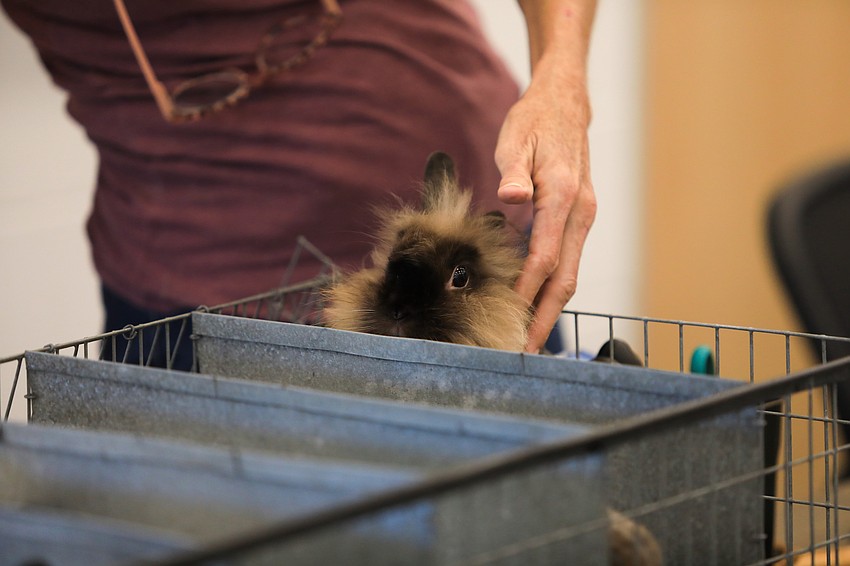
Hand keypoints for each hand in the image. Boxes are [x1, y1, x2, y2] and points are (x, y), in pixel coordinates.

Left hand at [496, 72, 595, 352]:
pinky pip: (567, 261)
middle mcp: (580, 212)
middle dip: (544, 317)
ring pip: (569, 274)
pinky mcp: (578, 219)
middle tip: (523, 349)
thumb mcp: (515, 139)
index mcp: (562, 195)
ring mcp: (583, 217)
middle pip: (565, 278)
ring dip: (549, 308)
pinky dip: (552, 288)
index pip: (545, 256)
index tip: (510, 318)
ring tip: (526, 336)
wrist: (565, 104)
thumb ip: (512, 173)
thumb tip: (510, 199)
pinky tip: (534, 303)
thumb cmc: (535, 121)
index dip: (528, 291)